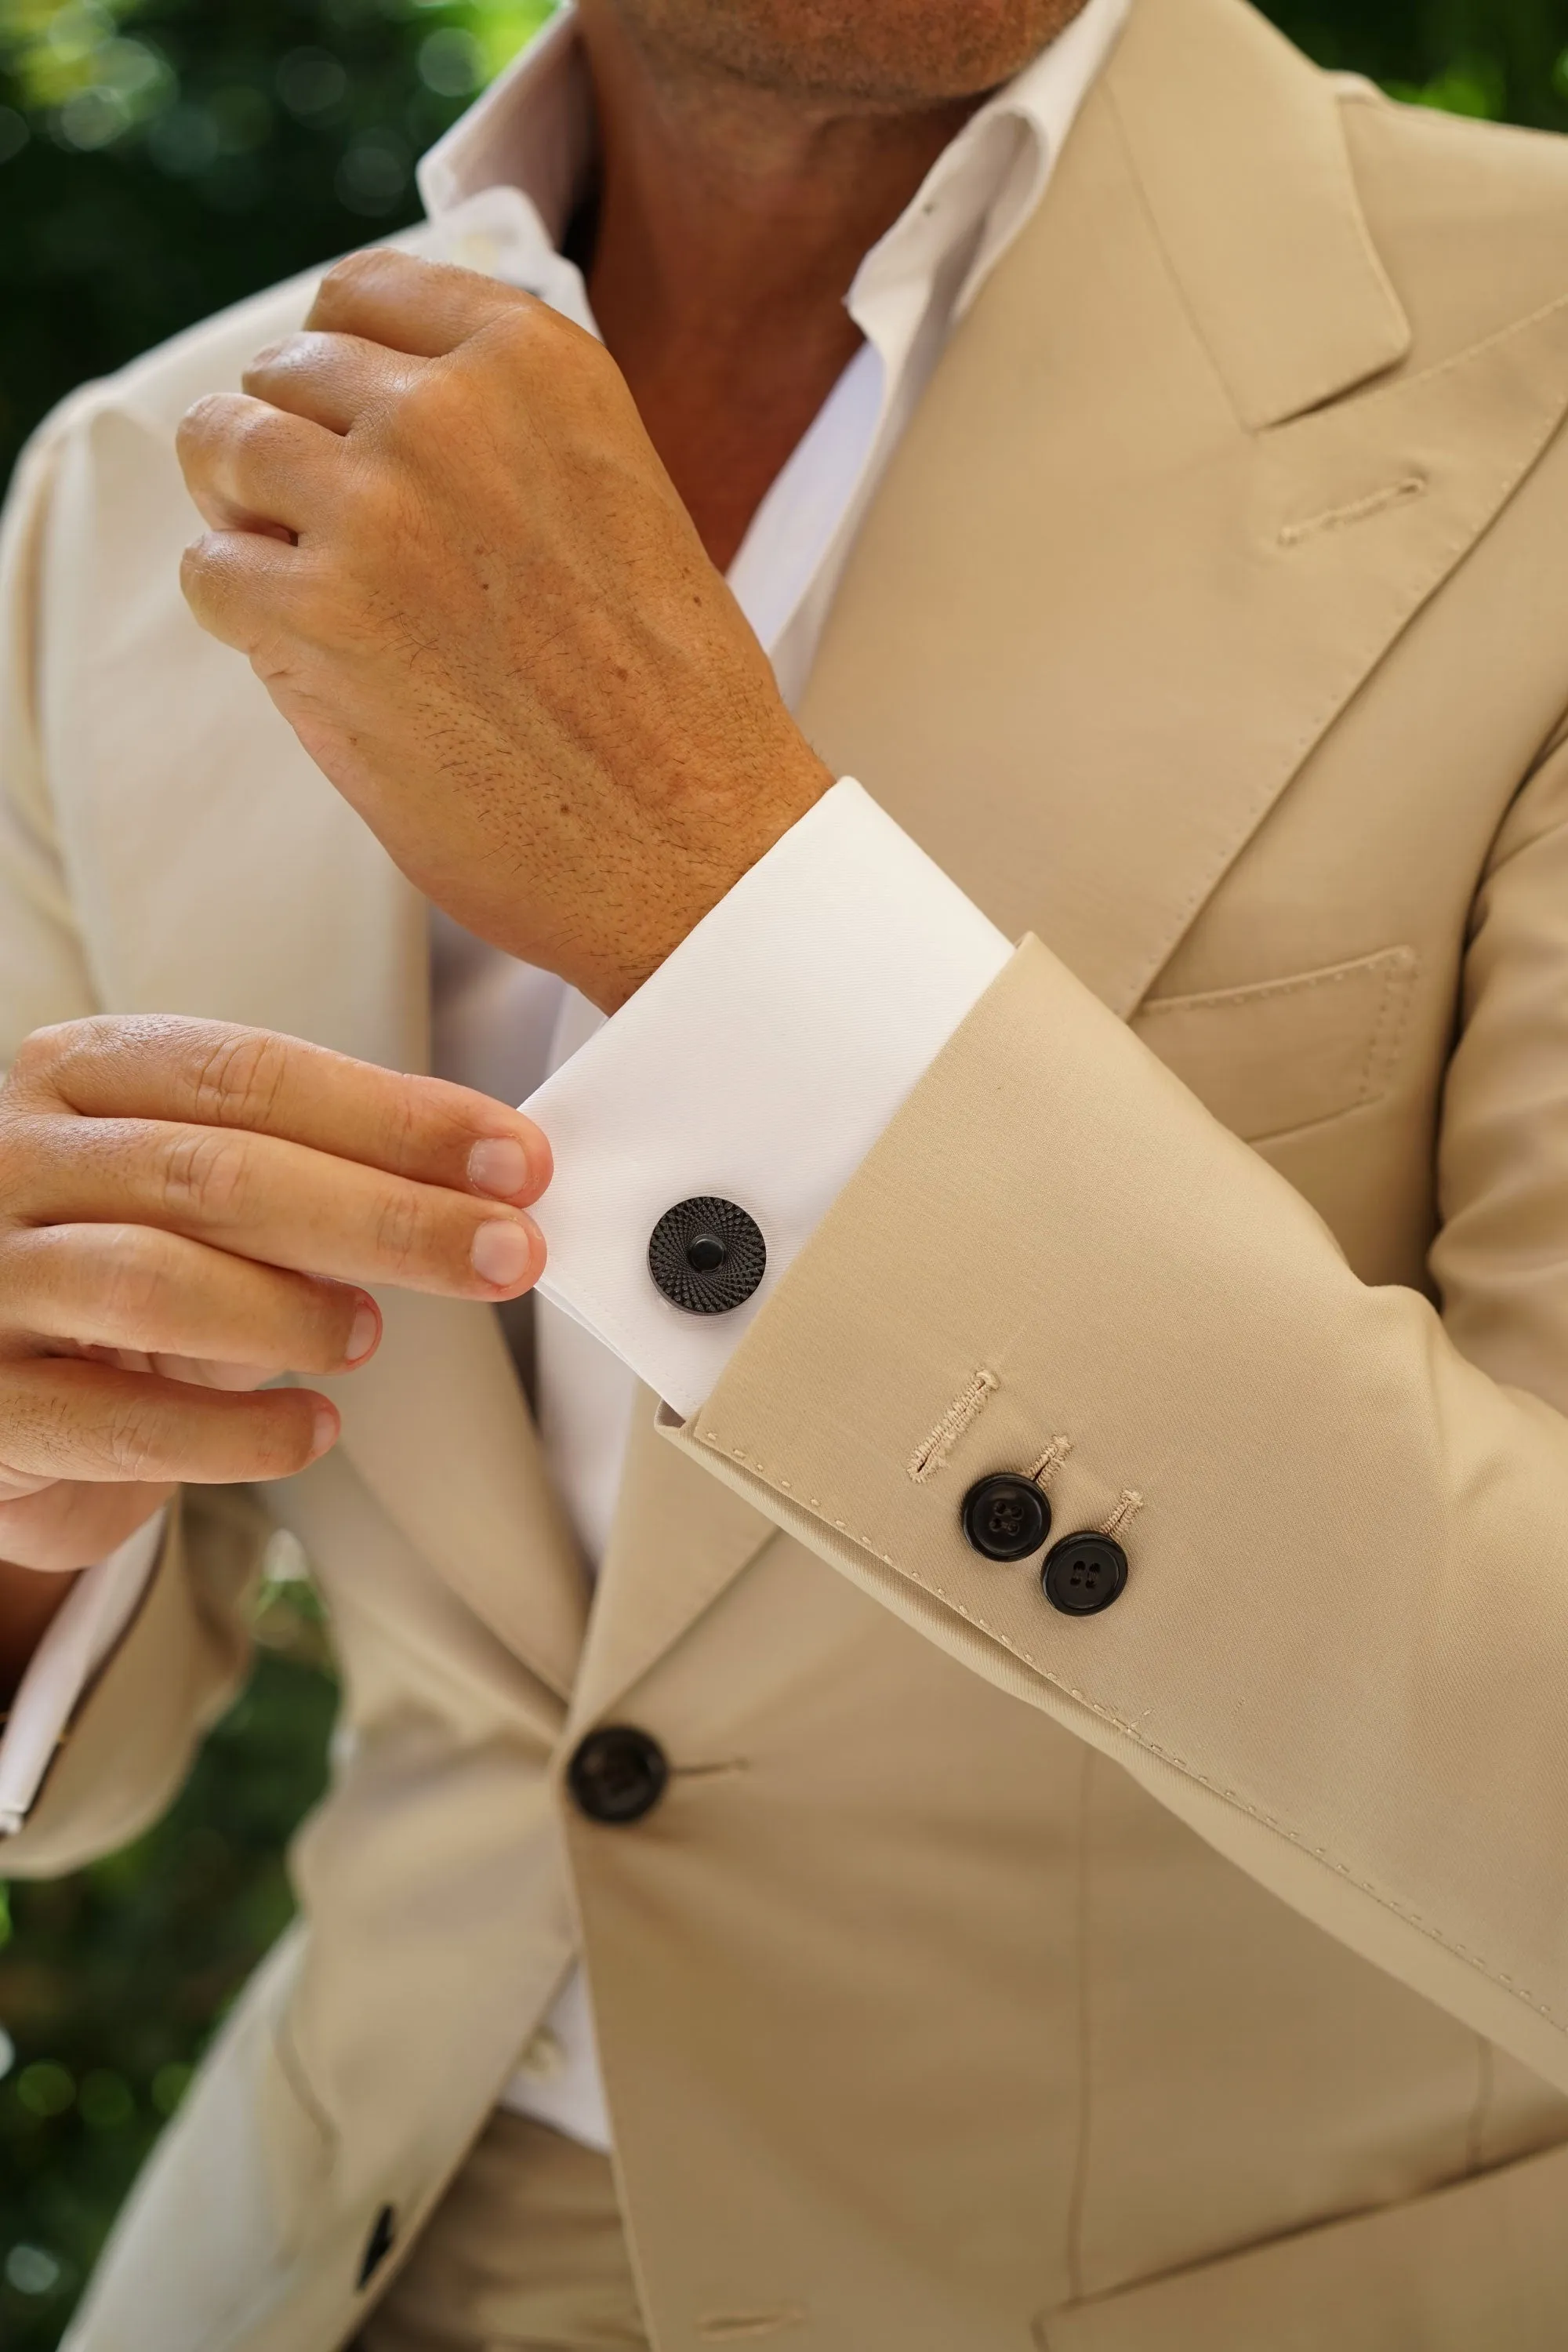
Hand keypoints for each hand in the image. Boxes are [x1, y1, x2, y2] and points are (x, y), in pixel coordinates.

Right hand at [0, 1016, 547, 1575]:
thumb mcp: (201, 1200)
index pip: (251, 1075)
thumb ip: (311, 1178)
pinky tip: (313, 1431)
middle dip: (386, 1214)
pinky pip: (122, 1423)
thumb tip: (479, 1193)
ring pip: (158, 1282)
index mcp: (81, 1076)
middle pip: (218, 1173)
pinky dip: (239, 1432)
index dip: (395, 1118)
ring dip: (296, 1314)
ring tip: (367, 1336)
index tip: (515, 1159)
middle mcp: (14, 1160)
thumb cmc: (116, 1273)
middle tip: (504, 1252)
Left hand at [175, 249, 832, 1010]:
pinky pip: (209, 571)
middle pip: (282, 371)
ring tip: (317, 595)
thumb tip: (364, 414)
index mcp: (536, 362)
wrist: (695, 840)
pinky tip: (318, 660)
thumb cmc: (669, 701)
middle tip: (339, 545)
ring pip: (220, 446)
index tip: (349, 430)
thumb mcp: (615, 494)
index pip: (365, 294)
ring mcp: (375, 506)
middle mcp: (448, 409)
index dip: (338, 371)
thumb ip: (504, 434)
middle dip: (294, 453)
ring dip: (248, 521)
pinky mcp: (318, 614)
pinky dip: (240, 616)